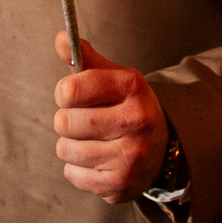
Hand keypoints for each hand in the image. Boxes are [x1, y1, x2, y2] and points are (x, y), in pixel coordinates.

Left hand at [52, 31, 168, 202]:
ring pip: (65, 149)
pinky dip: (77, 169)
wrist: (161, 150)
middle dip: (66, 122)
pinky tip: (97, 161)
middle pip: (64, 122)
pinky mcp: (120, 184)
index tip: (75, 96)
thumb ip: (84, 58)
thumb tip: (60, 38)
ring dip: (70, 146)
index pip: (70, 89)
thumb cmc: (127, 108)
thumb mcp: (113, 78)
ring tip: (91, 142)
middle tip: (84, 122)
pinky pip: (72, 174)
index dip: (65, 93)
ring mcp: (130, 155)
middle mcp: (136, 120)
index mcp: (132, 87)